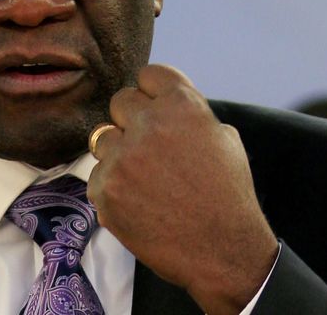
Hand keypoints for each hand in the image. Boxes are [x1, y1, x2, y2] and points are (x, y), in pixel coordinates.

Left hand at [87, 64, 278, 313]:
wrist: (222, 251)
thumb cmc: (227, 194)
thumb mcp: (224, 137)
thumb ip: (189, 113)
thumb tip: (161, 102)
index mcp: (180, 105)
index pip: (148, 75)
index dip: (154, 93)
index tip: (156, 108)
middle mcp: (147, 125)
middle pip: (121, 101)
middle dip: (133, 119)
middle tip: (150, 145)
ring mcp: (122, 158)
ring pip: (103, 137)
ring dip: (119, 152)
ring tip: (145, 177)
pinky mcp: (105, 190)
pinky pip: (98, 174)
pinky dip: (113, 186)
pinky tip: (138, 201)